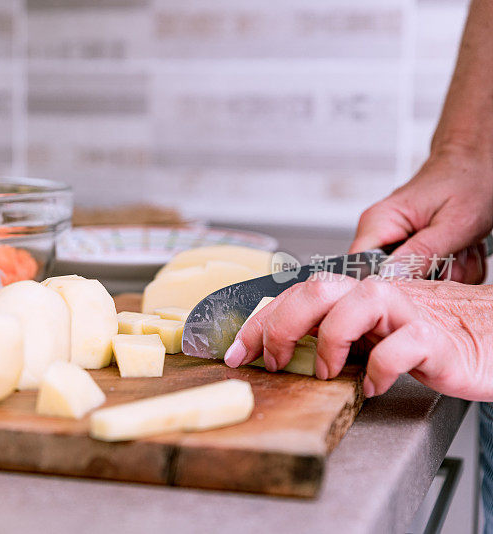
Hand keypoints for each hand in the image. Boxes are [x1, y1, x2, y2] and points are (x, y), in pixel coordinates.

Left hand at [224, 274, 492, 400]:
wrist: (489, 336)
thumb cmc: (427, 336)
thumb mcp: (367, 334)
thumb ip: (329, 334)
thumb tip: (277, 348)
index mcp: (352, 296)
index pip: (294, 296)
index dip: (258, 322)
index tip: (233, 352)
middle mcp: (375, 296)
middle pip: (317, 288)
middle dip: (280, 324)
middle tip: (272, 361)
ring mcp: (406, 312)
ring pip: (356, 303)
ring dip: (329, 340)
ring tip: (324, 372)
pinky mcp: (436, 338)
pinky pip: (401, 345)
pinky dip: (379, 369)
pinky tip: (371, 386)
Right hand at [349, 148, 492, 282]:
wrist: (480, 162)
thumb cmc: (469, 179)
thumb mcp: (454, 223)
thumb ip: (423, 253)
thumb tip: (393, 279)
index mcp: (379, 222)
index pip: (358, 266)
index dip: (384, 283)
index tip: (417, 283)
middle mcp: (382, 233)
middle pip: (394, 279)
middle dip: (432, 276)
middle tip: (456, 256)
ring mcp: (397, 242)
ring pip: (417, 280)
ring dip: (450, 271)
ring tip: (463, 247)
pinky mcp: (412, 248)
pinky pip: (429, 274)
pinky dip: (453, 267)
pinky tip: (461, 248)